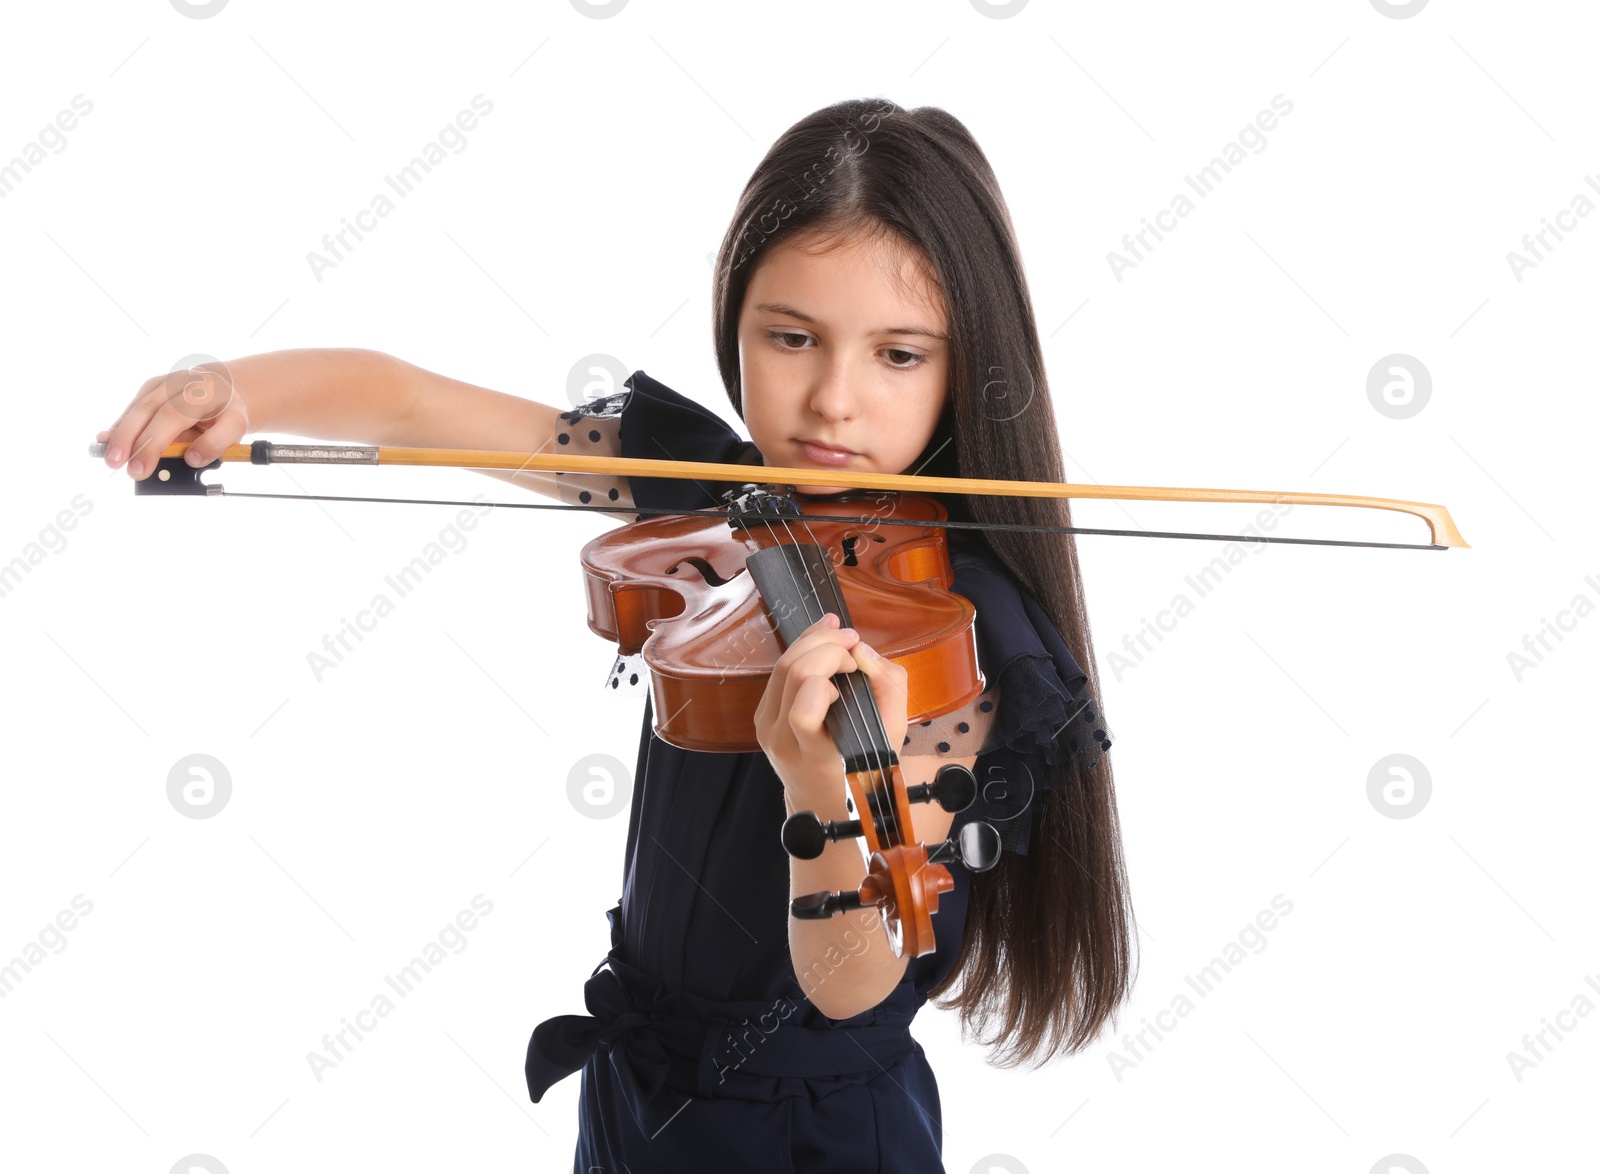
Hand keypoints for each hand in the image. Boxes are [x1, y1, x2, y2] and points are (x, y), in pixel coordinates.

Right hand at [98, 359, 253, 480]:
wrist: (224, 386)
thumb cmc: (226, 412)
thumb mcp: (235, 427)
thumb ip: (216, 443)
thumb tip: (191, 459)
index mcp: (202, 392)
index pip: (172, 417)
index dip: (154, 444)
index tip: (141, 468)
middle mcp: (178, 383)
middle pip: (147, 409)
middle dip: (129, 438)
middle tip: (116, 464)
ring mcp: (161, 384)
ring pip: (136, 408)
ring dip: (120, 433)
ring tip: (109, 457)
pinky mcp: (150, 388)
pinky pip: (133, 409)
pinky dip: (120, 425)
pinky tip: (107, 440)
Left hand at [753, 612, 908, 809]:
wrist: (821, 797)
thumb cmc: (861, 769)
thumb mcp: (890, 736)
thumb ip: (888, 689)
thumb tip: (862, 651)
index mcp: (812, 753)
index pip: (802, 713)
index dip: (824, 682)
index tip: (851, 675)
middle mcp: (781, 739)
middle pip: (791, 674)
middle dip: (825, 646)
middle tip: (853, 641)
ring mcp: (766, 724)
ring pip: (781, 666)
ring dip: (812, 640)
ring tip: (840, 633)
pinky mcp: (762, 712)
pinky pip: (778, 671)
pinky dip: (802, 650)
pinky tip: (823, 642)